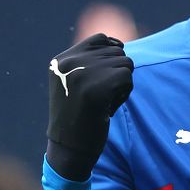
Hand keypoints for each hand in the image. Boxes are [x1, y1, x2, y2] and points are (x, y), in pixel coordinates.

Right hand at [46, 33, 133, 180]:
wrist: (69, 150)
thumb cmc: (78, 117)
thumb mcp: (76, 83)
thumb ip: (90, 61)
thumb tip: (119, 44)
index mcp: (61, 60)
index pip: (100, 39)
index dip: (112, 55)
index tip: (106, 79)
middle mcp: (69, 62)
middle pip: (116, 51)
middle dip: (117, 73)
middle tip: (102, 96)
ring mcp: (82, 74)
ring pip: (125, 62)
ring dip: (122, 83)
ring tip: (105, 101)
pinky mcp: (97, 88)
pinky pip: (128, 77)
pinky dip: (125, 93)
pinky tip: (109, 108)